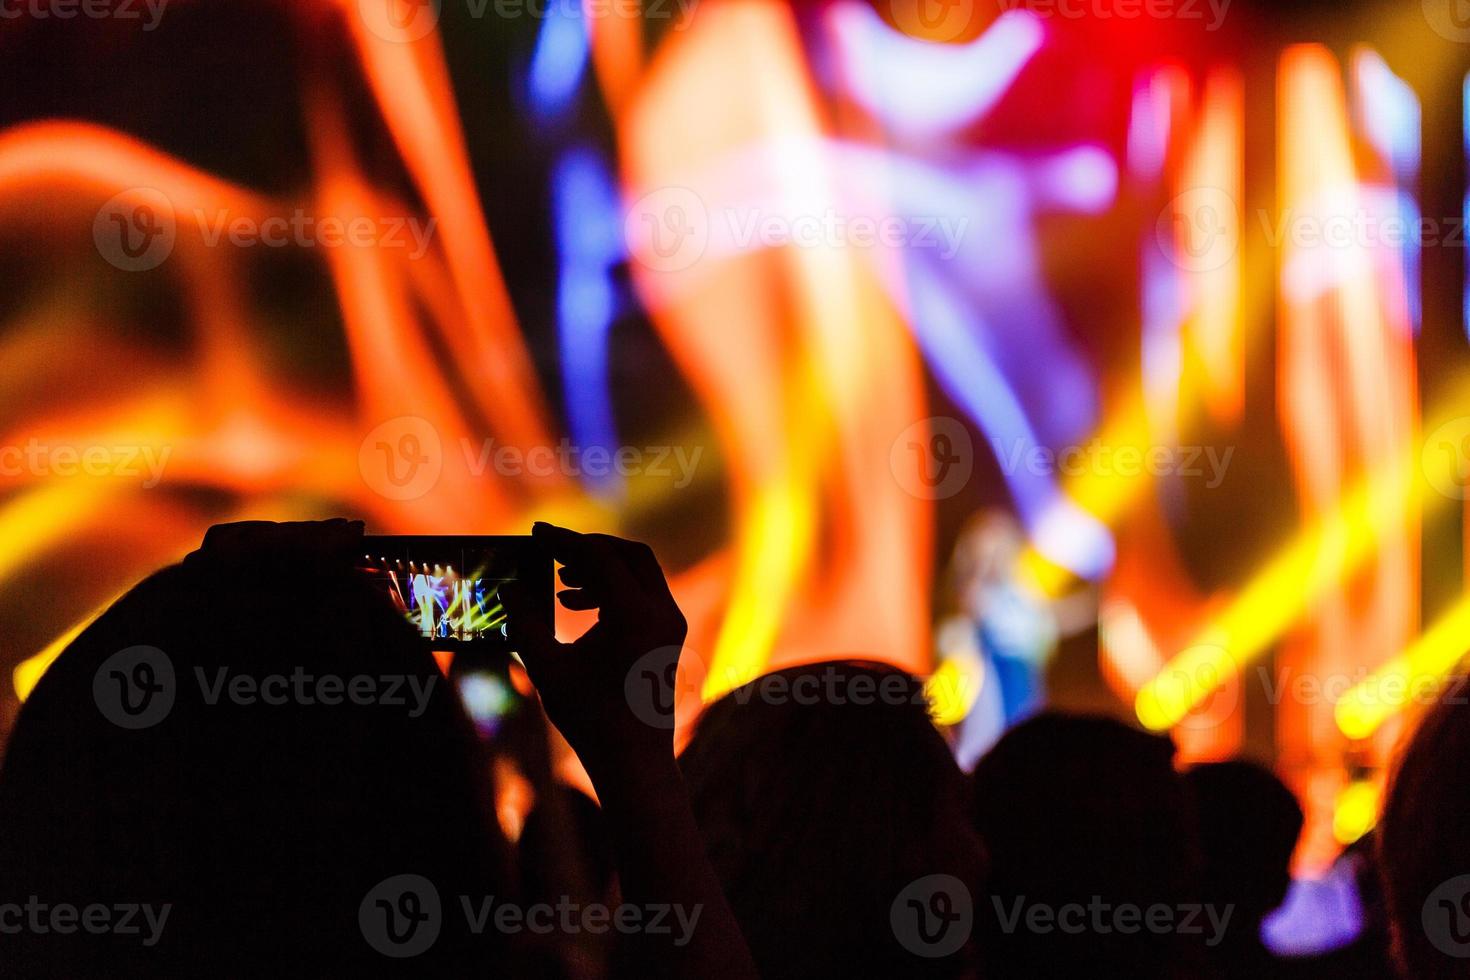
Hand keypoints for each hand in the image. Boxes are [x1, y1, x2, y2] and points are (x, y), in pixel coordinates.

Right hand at [500, 522, 687, 783]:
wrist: (633, 761)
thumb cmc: (589, 718)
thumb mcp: (547, 667)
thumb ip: (525, 622)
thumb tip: (509, 588)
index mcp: (635, 615)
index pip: (600, 557)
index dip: (564, 541)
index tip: (537, 532)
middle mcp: (663, 612)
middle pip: (628, 554)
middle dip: (588, 548)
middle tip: (552, 551)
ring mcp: (672, 624)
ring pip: (639, 573)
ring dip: (600, 570)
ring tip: (560, 585)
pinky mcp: (670, 636)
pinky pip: (644, 595)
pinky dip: (613, 591)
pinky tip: (576, 606)